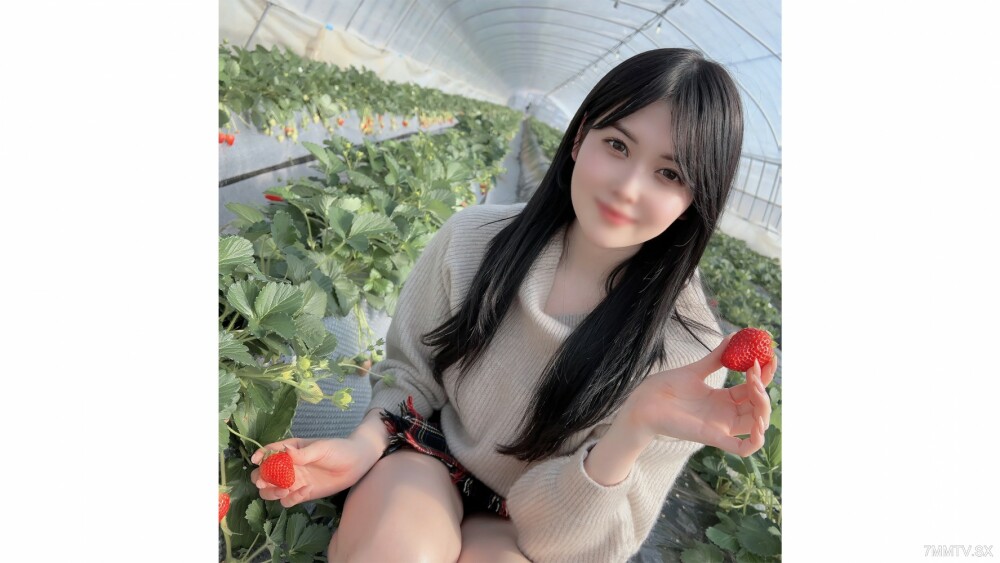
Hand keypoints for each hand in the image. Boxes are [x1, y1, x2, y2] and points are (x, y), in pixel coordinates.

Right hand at [249, 436, 380, 507]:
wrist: (356, 464)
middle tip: (265, 483)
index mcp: (290, 450)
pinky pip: (288, 501)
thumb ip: (303, 453)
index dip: (260, 456)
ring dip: (272, 492)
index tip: (256, 460)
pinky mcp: (302, 494)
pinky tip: (305, 491)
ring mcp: (294, 481)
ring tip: (284, 490)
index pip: (269, 452)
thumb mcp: (321, 448)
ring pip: (272, 491)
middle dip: (261, 479)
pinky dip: (291, 499)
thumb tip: (285, 452)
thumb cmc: (339, 450)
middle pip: (264, 475)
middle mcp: (288, 466)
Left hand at [625, 335, 777, 456]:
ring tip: (755, 386)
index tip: (767, 356)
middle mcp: (725, 414)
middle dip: (764, 387)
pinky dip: (756, 441)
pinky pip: (743, 448)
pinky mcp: (712, 437)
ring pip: (757, 425)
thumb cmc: (665, 388)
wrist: (643, 402)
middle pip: (759, 406)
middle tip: (755, 367)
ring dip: (764, 408)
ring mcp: (720, 427)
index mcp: (723, 399)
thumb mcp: (696, 370)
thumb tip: (734, 337)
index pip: (754, 389)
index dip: (764, 375)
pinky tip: (759, 424)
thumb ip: (717, 357)